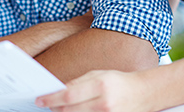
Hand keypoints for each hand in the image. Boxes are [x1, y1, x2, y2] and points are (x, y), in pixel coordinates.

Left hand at [35, 70, 153, 111]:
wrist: (143, 94)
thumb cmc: (119, 82)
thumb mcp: (98, 75)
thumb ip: (78, 83)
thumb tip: (59, 90)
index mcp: (100, 86)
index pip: (69, 95)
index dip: (52, 99)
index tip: (40, 99)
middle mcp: (104, 104)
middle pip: (70, 110)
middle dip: (55, 108)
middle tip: (46, 104)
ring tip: (59, 108)